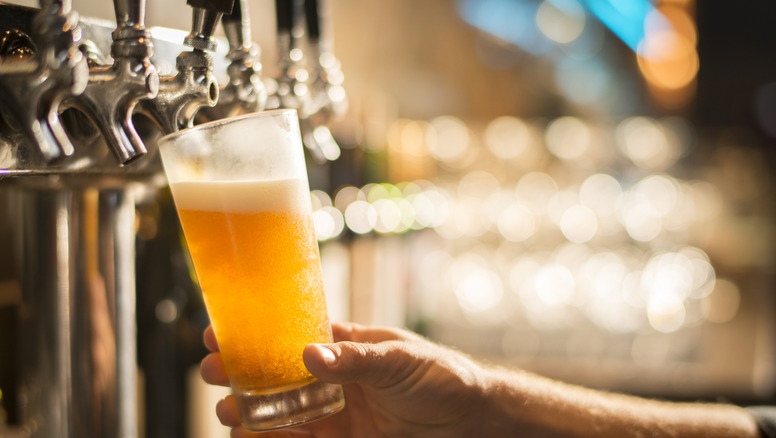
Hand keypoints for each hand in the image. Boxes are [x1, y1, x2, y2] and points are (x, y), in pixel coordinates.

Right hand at [200, 321, 488, 437]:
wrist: (470, 419)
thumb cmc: (440, 374)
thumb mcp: (399, 359)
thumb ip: (356, 359)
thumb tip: (310, 355)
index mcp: (342, 346)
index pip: (288, 336)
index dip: (253, 334)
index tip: (218, 332)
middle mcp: (329, 379)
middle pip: (273, 376)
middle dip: (239, 375)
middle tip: (213, 373)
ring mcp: (331, 413)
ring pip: (277, 412)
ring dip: (248, 411)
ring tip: (227, 412)